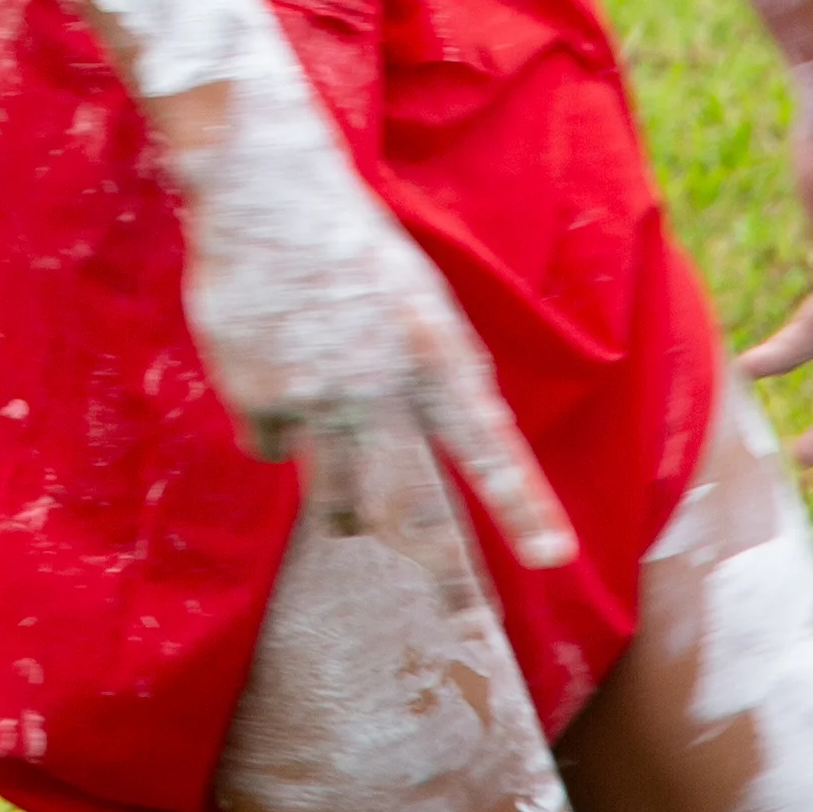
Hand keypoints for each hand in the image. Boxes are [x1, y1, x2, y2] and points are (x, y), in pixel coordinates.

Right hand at [175, 109, 579, 570]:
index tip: (554, 555)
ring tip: (336, 490)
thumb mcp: (419, 299)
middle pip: (409, 505)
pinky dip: (271, 425)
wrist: (260, 188)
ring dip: (341, 507)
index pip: (486, 443)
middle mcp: (379, 384)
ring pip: (335, 499)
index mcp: (432, 352)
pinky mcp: (257, 394)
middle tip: (461, 624)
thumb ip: (435, 374)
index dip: (521, 503)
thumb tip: (452, 440)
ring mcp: (316, 395)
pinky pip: (268, 446)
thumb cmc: (349, 244)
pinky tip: (268, 370)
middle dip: (437, 571)